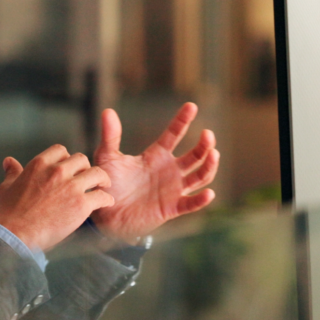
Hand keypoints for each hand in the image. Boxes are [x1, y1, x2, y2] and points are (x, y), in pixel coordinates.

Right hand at [0, 144, 113, 251]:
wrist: (17, 233)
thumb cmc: (11, 213)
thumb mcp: (7, 187)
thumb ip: (12, 172)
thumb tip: (9, 162)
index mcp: (40, 164)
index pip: (60, 150)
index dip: (67, 158)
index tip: (69, 167)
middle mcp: (57, 171)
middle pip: (81, 159)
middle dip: (85, 168)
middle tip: (86, 178)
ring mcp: (71, 187)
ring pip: (97, 173)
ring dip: (101, 179)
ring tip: (102, 186)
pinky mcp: (81, 204)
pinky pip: (102, 196)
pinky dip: (106, 199)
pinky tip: (105, 202)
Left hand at [90, 102, 218, 242]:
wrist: (105, 214)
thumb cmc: (108, 184)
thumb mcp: (107, 158)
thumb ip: (110, 136)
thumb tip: (107, 111)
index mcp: (156, 155)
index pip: (173, 134)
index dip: (182, 120)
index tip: (191, 106)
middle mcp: (169, 170)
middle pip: (195, 155)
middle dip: (204, 144)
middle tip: (208, 134)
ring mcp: (173, 189)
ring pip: (200, 176)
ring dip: (209, 166)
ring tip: (213, 153)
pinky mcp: (171, 208)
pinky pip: (191, 204)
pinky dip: (201, 200)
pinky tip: (209, 193)